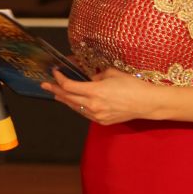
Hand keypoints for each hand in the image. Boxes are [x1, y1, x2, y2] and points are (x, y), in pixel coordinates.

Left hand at [41, 67, 157, 124]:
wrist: (147, 103)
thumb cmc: (132, 85)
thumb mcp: (112, 73)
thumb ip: (97, 75)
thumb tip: (89, 78)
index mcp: (95, 91)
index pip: (69, 86)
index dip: (60, 79)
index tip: (55, 72)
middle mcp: (93, 105)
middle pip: (68, 98)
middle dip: (55, 90)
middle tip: (45, 85)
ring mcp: (97, 115)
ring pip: (75, 107)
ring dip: (64, 100)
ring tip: (56, 94)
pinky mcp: (102, 121)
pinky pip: (84, 114)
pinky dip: (77, 107)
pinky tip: (73, 103)